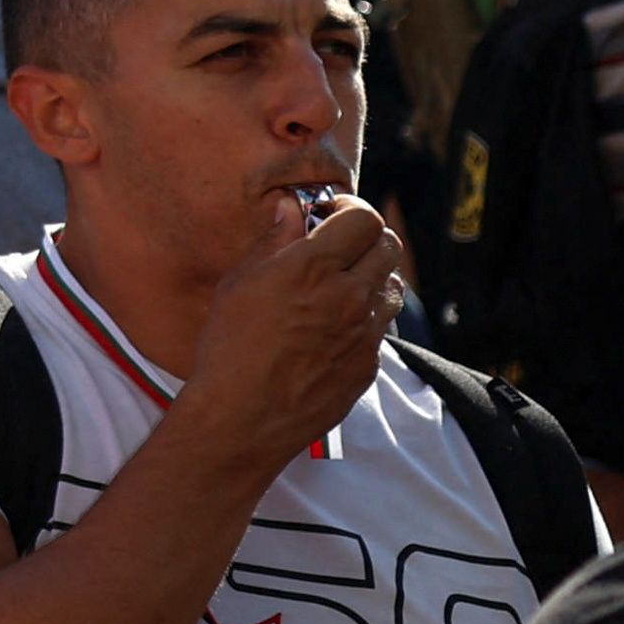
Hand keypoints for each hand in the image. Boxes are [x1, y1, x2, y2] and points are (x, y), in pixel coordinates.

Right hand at [171, 189, 403, 458]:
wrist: (243, 416)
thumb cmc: (231, 346)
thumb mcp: (240, 282)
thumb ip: (274, 240)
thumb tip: (292, 207)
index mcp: (314, 268)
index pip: (362, 217)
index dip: (349, 208)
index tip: (329, 213)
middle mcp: (349, 296)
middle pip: (387, 246)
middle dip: (366, 236)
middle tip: (340, 244)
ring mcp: (365, 332)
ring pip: (393, 286)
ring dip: (372, 275)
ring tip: (341, 284)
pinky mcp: (369, 363)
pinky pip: (380, 327)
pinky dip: (365, 316)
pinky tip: (334, 325)